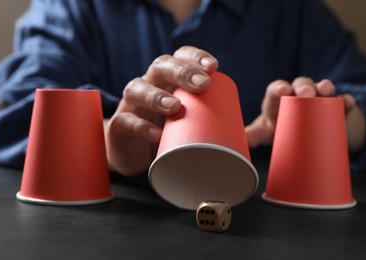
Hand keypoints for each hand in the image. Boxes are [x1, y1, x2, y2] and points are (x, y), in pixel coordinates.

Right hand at [104, 46, 217, 175]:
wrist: (134, 154)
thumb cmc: (167, 133)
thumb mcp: (187, 123)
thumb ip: (209, 124)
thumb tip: (246, 138)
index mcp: (167, 81)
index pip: (179, 57)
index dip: (195, 57)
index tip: (214, 67)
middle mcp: (148, 86)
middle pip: (160, 66)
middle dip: (182, 71)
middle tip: (202, 84)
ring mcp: (131, 105)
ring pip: (137, 89)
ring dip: (157, 95)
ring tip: (176, 107)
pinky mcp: (119, 128)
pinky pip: (125, 122)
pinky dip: (140, 126)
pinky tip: (156, 134)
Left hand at [245, 77, 363, 150]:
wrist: (299, 132)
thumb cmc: (277, 127)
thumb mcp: (264, 130)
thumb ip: (253, 133)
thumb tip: (242, 139)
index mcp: (278, 99)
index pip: (276, 88)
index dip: (278, 87)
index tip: (282, 90)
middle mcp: (297, 94)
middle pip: (300, 84)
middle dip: (303, 86)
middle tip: (306, 93)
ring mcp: (316, 98)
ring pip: (321, 87)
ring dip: (325, 87)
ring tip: (327, 90)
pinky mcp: (333, 106)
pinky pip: (340, 101)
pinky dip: (345, 101)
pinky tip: (348, 103)